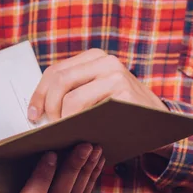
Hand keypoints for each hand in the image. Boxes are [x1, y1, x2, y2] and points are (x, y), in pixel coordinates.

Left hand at [27, 48, 172, 157]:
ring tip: (62, 133)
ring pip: (70, 97)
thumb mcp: (98, 95)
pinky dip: (76, 124)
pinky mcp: (123, 92)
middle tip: (47, 127)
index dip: (39, 94)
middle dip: (48, 107)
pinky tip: (77, 134)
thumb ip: (74, 92)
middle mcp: (105, 60)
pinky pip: (86, 109)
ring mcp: (116, 74)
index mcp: (94, 58)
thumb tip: (37, 110)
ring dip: (61, 119)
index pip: (56, 71)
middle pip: (59, 81)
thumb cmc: (121, 114)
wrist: (160, 125)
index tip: (32, 115)